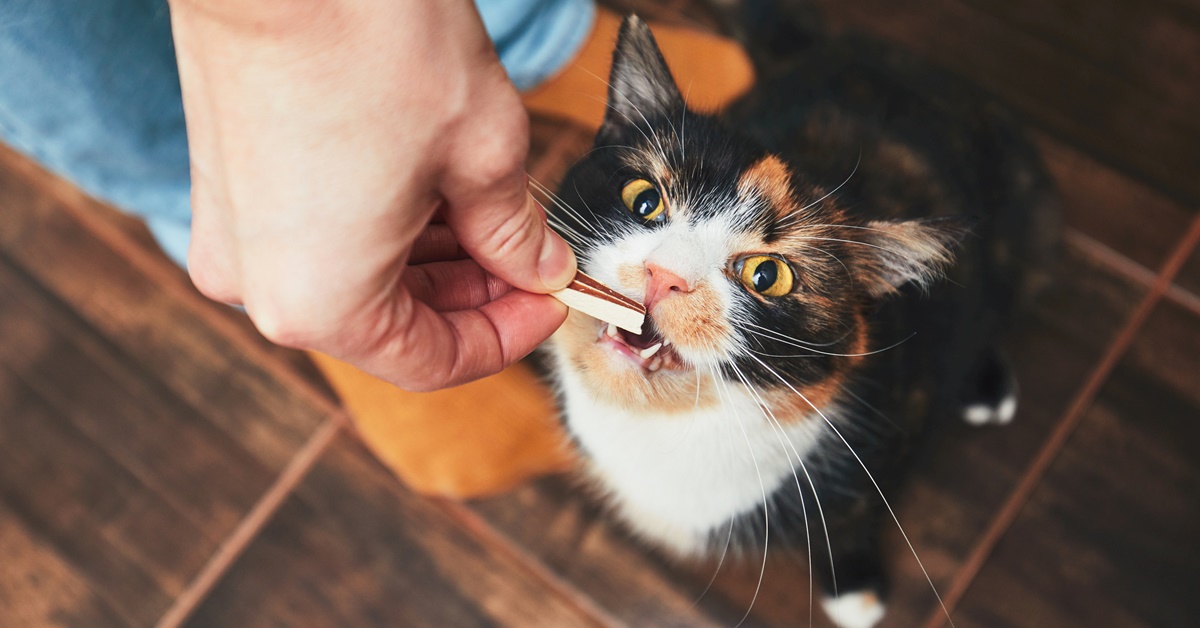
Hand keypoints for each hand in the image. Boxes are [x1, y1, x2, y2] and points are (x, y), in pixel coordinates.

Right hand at [167, 0, 574, 390]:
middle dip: (473, 294)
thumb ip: (516, 233)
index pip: (434, 361)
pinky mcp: (224, 186)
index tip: (552, 299)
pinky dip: (382, 228)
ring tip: (494, 214)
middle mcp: (259, 286)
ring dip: (432, 260)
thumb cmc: (376, 42)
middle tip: (534, 256)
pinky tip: (434, 190)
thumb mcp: (482, 153)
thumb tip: (539, 266)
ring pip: (355, 280)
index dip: (508, 336)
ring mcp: (232, 234)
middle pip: (391, 324)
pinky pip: (317, 237)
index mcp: (320, 303)